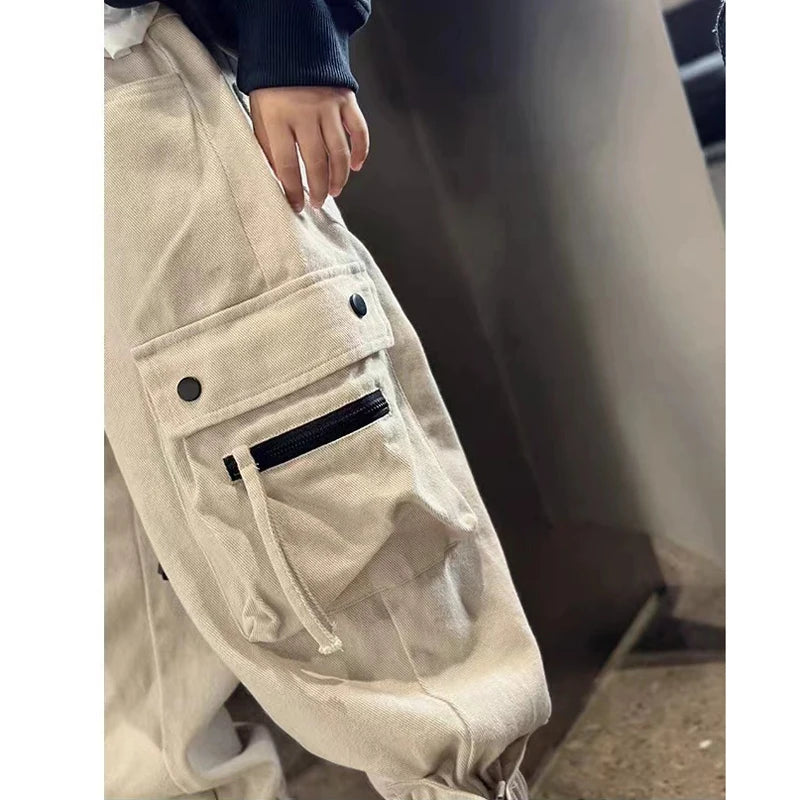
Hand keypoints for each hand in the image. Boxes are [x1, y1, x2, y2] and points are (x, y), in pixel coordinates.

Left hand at [249, 86, 369, 211]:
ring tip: (335, 191)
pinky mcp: (346, 101)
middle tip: (318, 202)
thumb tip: (281, 179)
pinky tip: (356, 167)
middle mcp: (305, 114)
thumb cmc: (271, 86)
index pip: (287, 166)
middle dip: (318, 189)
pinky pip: (359, 132)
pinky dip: (361, 152)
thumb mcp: (260, 115)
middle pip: (316, 163)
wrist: (290, 45)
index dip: (293, 191)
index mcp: (278, 118)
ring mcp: (328, 107)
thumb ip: (268, 145)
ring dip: (339, 177)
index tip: (296, 206)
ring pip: (339, 153)